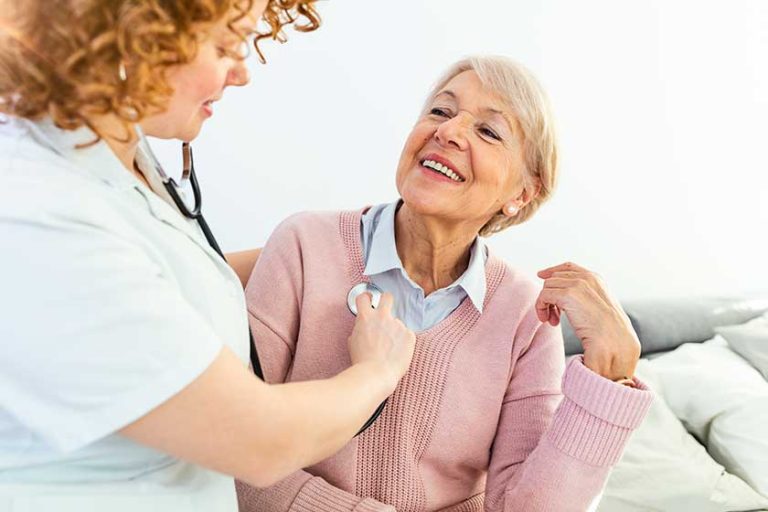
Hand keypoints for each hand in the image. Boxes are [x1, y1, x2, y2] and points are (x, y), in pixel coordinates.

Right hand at [347, 292, 415, 390]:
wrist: (377, 374)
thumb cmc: (362, 361)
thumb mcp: (353, 341)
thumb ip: (360, 328)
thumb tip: (363, 327)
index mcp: (366, 317)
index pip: (364, 297)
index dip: (366, 297)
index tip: (368, 299)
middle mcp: (383, 316)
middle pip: (387, 297)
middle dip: (386, 300)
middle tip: (385, 310)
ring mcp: (398, 324)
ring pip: (397, 323)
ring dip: (394, 331)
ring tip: (390, 349)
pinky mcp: (409, 334)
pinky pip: (406, 335)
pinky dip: (403, 343)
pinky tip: (397, 353)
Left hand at [535, 262, 640, 380]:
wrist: (613, 340)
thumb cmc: (607, 331)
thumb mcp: (598, 307)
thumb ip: (584, 297)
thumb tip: (563, 296)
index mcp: (596, 279)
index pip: (568, 267)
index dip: (552, 270)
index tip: (541, 275)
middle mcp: (587, 278)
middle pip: (554, 277)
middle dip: (550, 295)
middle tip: (553, 316)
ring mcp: (578, 284)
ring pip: (547, 286)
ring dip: (545, 304)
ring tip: (553, 321)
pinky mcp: (568, 294)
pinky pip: (543, 296)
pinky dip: (541, 308)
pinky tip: (550, 322)